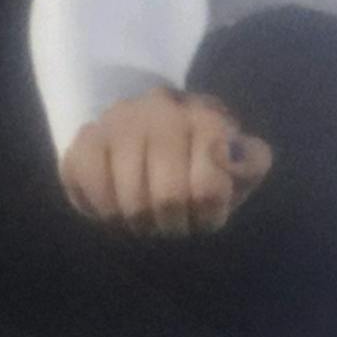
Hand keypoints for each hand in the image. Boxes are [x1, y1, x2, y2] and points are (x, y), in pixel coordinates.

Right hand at [59, 88, 273, 235]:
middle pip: (168, 199)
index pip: (208, 189)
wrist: (158, 147)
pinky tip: (114, 212)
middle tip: (173, 227)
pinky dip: (102, 210)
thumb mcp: (240, 167)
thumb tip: (235, 162)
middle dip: (173, 226)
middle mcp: (160, 109)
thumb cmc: (204, 166)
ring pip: (128, 201)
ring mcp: (118, 120)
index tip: (205, 220)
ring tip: (147, 222)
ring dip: (140, 224)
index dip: (207, 217)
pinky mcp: (86, 136)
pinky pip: (87, 184)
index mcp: (205, 117)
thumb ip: (250, 163)